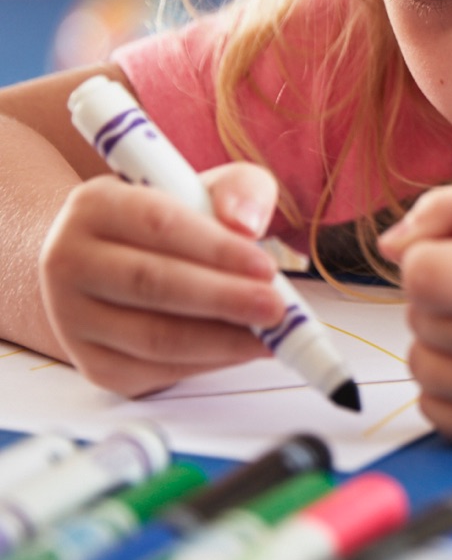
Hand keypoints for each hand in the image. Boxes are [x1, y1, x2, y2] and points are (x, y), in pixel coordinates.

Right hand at [39, 163, 286, 396]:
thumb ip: (236, 189)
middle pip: (151, 284)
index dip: (215, 248)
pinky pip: (156, 371)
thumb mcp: (201, 189)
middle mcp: (69, 259)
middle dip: (223, 299)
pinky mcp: (93, 363)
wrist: (106, 267)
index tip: (265, 266)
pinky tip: (243, 350)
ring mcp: (73, 318)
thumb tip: (246, 223)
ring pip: (154, 337)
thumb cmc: (164, 223)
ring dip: (221, 340)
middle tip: (275, 308)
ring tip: (269, 334)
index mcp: (94, 205)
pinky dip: (208, 363)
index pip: (158, 224)